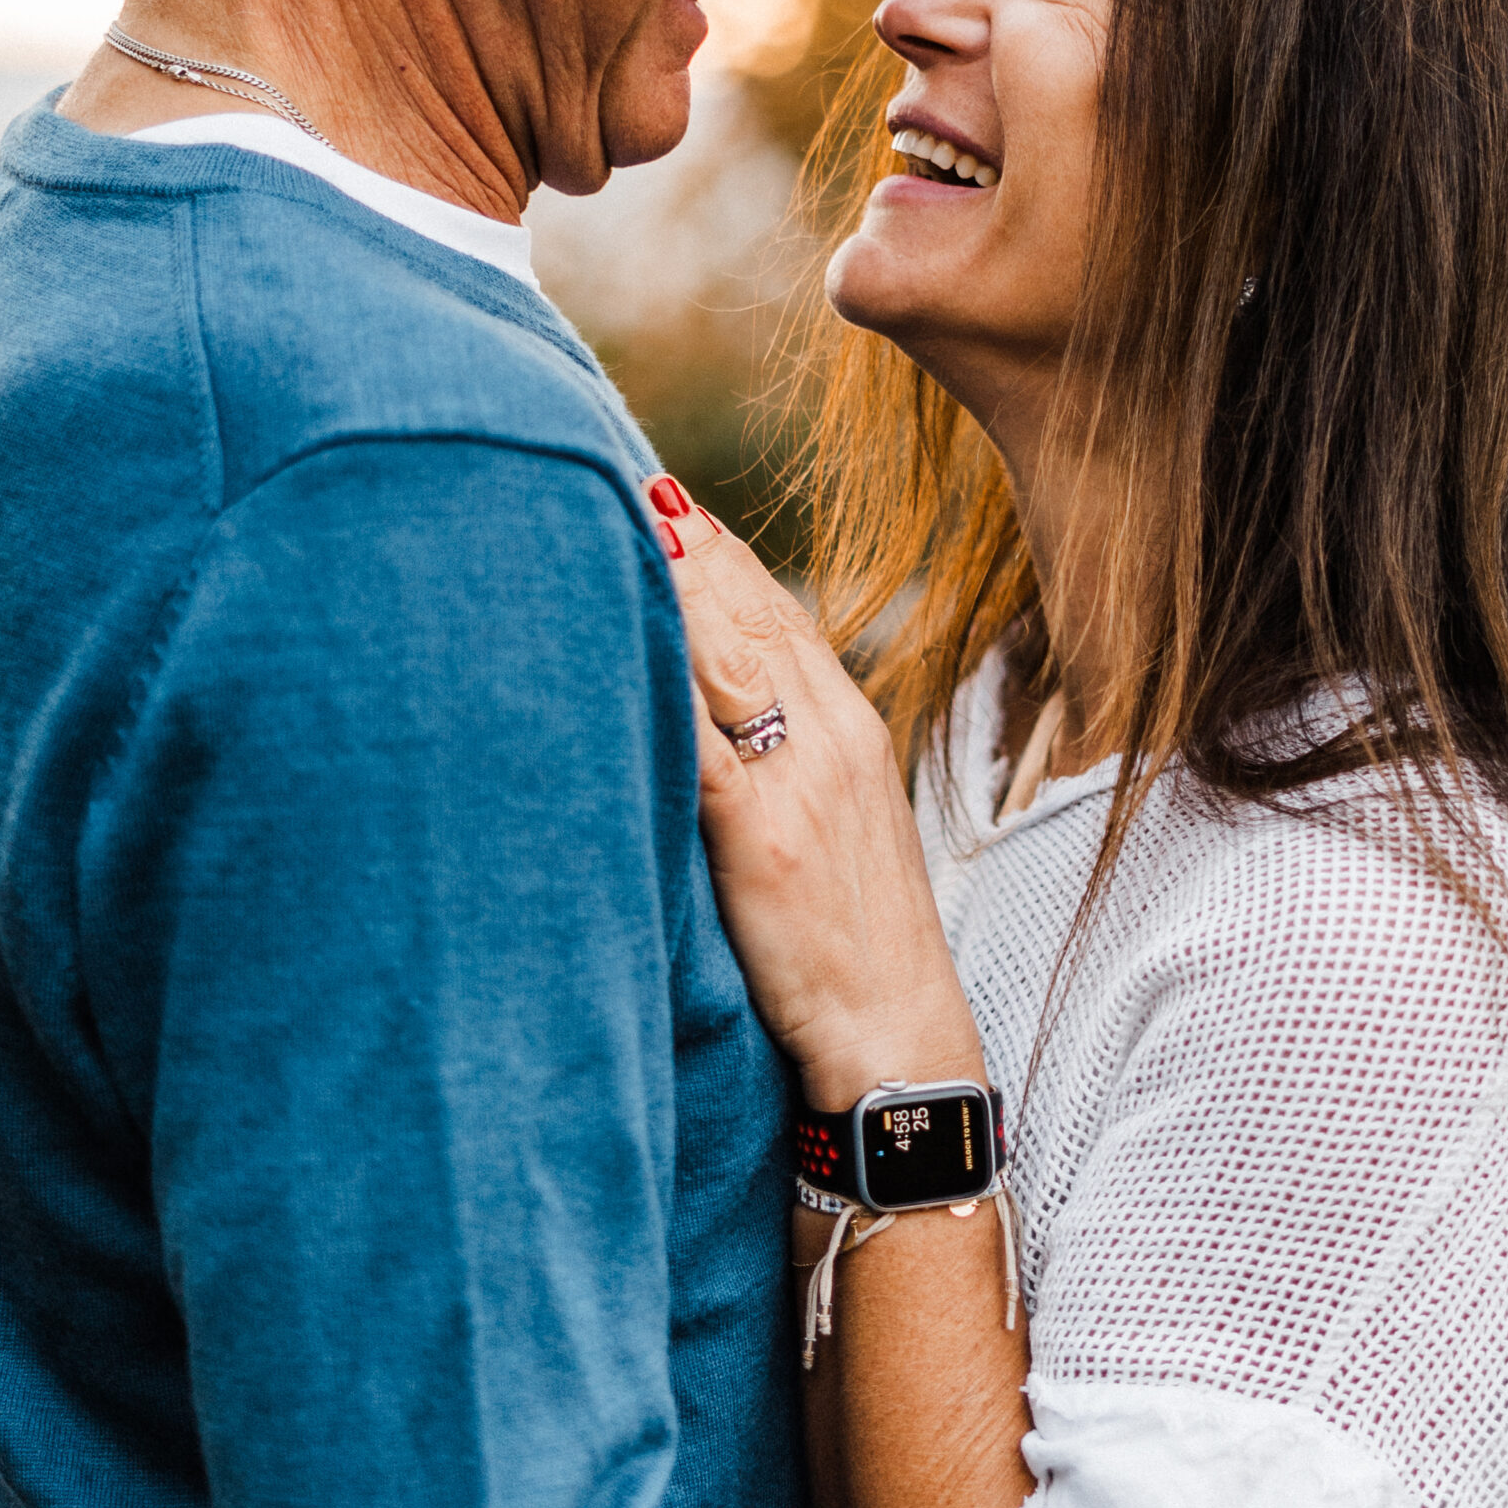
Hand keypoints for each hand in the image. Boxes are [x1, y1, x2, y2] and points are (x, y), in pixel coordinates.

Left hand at [645, 477, 983, 1112]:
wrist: (900, 1045)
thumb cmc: (850, 949)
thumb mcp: (832, 832)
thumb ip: (781, 765)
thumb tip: (714, 716)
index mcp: (848, 728)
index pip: (775, 609)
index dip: (716, 547)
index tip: (659, 489)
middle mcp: (830, 734)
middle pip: (746, 608)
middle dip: (682, 536)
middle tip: (612, 463)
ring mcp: (801, 780)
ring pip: (724, 649)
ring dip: (667, 578)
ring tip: (607, 507)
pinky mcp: (766, 835)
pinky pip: (702, 738)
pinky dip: (659, 674)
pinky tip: (613, 631)